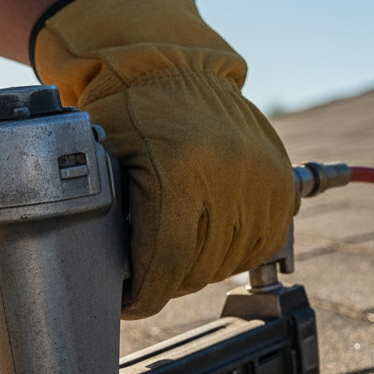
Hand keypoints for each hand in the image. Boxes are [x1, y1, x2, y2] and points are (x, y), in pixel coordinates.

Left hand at [33, 0, 295, 318]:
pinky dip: (227, 254)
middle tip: (142, 274)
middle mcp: (230, 175)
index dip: (143, 297)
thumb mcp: (102, 156)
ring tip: (169, 252)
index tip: (127, 304)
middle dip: (162, 282)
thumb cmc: (128, 112)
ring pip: (223, 265)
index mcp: (181, 170)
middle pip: (194, 271)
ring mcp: (262, 182)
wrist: (176, 69)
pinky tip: (202, 241)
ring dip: (194, 269)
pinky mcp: (280, 187)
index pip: (167, 265)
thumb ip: (101, 215)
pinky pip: (255, 249)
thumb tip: (94, 276)